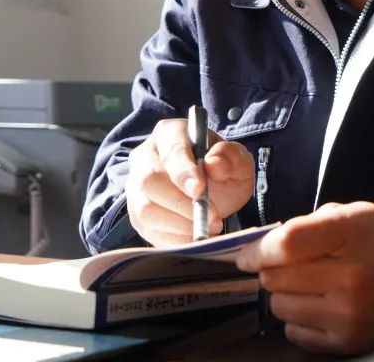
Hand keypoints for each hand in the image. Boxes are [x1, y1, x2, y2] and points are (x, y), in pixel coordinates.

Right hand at [126, 118, 254, 246]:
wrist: (215, 193)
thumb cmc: (222, 170)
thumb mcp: (237, 160)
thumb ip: (230, 156)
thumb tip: (214, 164)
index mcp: (170, 133)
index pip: (171, 151)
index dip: (183, 171)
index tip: (200, 190)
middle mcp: (145, 157)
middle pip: (149, 180)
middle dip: (181, 203)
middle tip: (213, 217)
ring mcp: (136, 187)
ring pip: (145, 209)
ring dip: (180, 225)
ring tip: (208, 228)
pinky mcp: (136, 215)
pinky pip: (148, 231)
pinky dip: (174, 239)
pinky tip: (195, 236)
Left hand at [236, 201, 373, 354]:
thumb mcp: (358, 214)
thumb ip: (311, 223)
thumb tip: (265, 246)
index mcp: (353, 234)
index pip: (286, 244)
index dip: (259, 249)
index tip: (249, 254)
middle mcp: (351, 278)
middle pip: (275, 278)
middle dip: (273, 270)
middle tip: (287, 265)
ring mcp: (350, 315)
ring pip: (280, 307)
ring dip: (285, 295)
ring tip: (308, 285)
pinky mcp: (349, 343)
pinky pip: (295, 333)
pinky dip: (299, 320)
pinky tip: (319, 306)